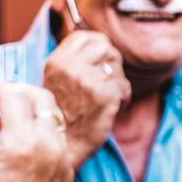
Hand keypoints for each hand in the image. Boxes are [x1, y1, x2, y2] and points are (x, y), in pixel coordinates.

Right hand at [0, 83, 74, 181]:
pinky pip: (57, 136)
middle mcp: (50, 147)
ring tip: (3, 120)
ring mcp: (63, 159)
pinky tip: (19, 140)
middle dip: (16, 91)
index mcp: (24, 143)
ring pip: (53, 115)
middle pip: (41, 97)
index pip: (14, 95)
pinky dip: (40, 127)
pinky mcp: (67, 170)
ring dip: (30, 108)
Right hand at [42, 30, 130, 167]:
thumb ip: (74, 61)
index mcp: (58, 61)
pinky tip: (113, 108)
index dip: (98, 46)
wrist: (64, 144)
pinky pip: (124, 86)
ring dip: (117, 82)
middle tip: (108, 80)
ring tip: (107, 97)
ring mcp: (89, 80)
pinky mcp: (105, 95)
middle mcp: (72, 67)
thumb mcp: (57, 80)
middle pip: (106, 47)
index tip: (100, 60)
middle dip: (111, 63)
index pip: (86, 36)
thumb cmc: (63, 114)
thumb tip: (101, 44)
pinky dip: (123, 98)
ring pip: (117, 67)